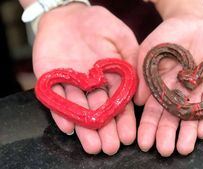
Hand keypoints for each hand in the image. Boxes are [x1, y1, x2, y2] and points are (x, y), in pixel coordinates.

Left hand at [33, 4, 137, 154]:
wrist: (69, 13)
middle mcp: (93, 85)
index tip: (130, 135)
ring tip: (93, 146)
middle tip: (111, 147)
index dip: (125, 119)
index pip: (120, 102)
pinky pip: (55, 99)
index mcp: (112, 77)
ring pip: (80, 109)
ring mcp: (72, 84)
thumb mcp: (122, 37)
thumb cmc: (100, 23)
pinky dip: (61, 113)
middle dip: (107, 130)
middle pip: (100, 110)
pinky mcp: (52, 80)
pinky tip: (69, 127)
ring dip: (86, 128)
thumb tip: (138, 88)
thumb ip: (132, 59)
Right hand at [135, 15, 202, 155]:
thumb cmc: (167, 35)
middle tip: (164, 150)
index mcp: (160, 87)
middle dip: (168, 133)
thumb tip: (138, 100)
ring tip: (183, 148)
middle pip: (173, 116)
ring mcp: (197, 90)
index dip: (148, 126)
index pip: (153, 110)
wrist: (192, 22)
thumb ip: (144, 73)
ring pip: (193, 114)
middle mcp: (178, 92)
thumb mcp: (149, 50)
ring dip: (188, 132)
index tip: (144, 142)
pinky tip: (202, 131)